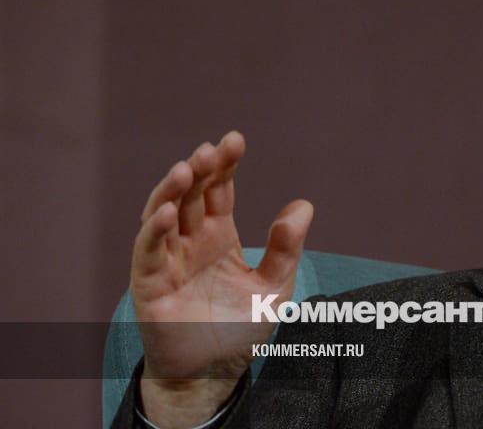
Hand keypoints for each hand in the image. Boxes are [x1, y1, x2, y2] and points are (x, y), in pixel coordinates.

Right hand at [130, 131, 313, 426]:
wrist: (215, 371)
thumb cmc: (242, 327)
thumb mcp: (275, 287)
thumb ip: (287, 248)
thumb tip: (304, 204)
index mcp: (220, 234)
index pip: (219, 190)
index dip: (224, 165)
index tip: (234, 140)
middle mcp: (191, 240)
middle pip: (191, 194)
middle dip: (198, 169)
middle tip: (210, 150)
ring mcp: (168, 258)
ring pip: (163, 213)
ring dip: (171, 190)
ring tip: (186, 169)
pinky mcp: (149, 282)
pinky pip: (148, 250)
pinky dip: (154, 229)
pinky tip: (168, 212)